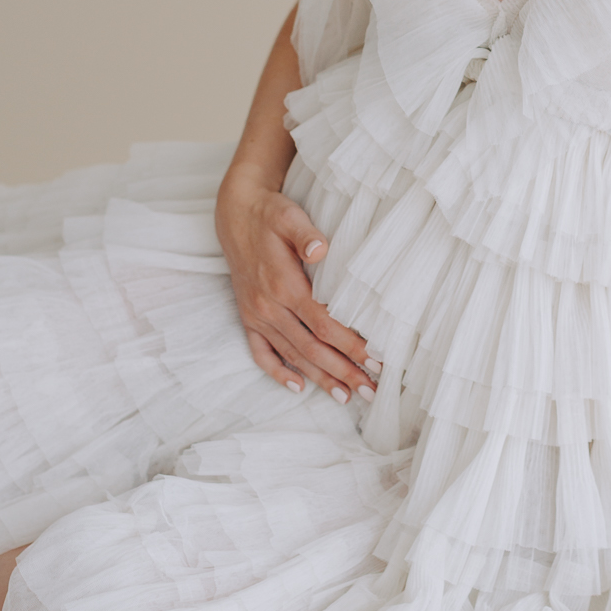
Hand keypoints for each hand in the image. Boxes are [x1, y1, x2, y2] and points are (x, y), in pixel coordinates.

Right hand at [214, 165, 376, 404]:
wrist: (235, 213)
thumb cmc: (269, 214)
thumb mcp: (288, 216)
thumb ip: (305, 233)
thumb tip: (321, 249)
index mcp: (283, 284)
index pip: (324, 324)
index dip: (351, 345)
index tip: (376, 360)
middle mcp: (269, 306)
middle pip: (312, 348)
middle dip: (344, 372)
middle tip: (371, 391)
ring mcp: (257, 315)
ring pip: (292, 355)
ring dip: (319, 378)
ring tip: (345, 396)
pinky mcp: (248, 317)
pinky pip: (261, 353)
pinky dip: (278, 372)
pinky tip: (297, 386)